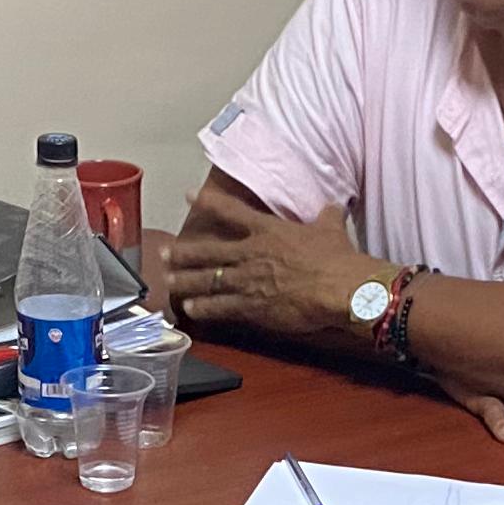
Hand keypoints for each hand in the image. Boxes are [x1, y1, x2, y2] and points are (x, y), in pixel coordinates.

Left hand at [151, 189, 377, 344]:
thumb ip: (327, 216)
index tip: (188, 196)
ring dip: (185, 280)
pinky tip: (190, 308)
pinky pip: (221, 307)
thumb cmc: (336, 257)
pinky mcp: (252, 306)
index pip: (231, 212)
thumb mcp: (331, 228)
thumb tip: (333, 205)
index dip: (208, 202)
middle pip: (208, 251)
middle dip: (184, 252)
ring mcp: (248, 281)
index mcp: (267, 231)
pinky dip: (204, 308)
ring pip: (208, 280)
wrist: (339, 289)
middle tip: (164, 252)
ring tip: (168, 281)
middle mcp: (250, 253)